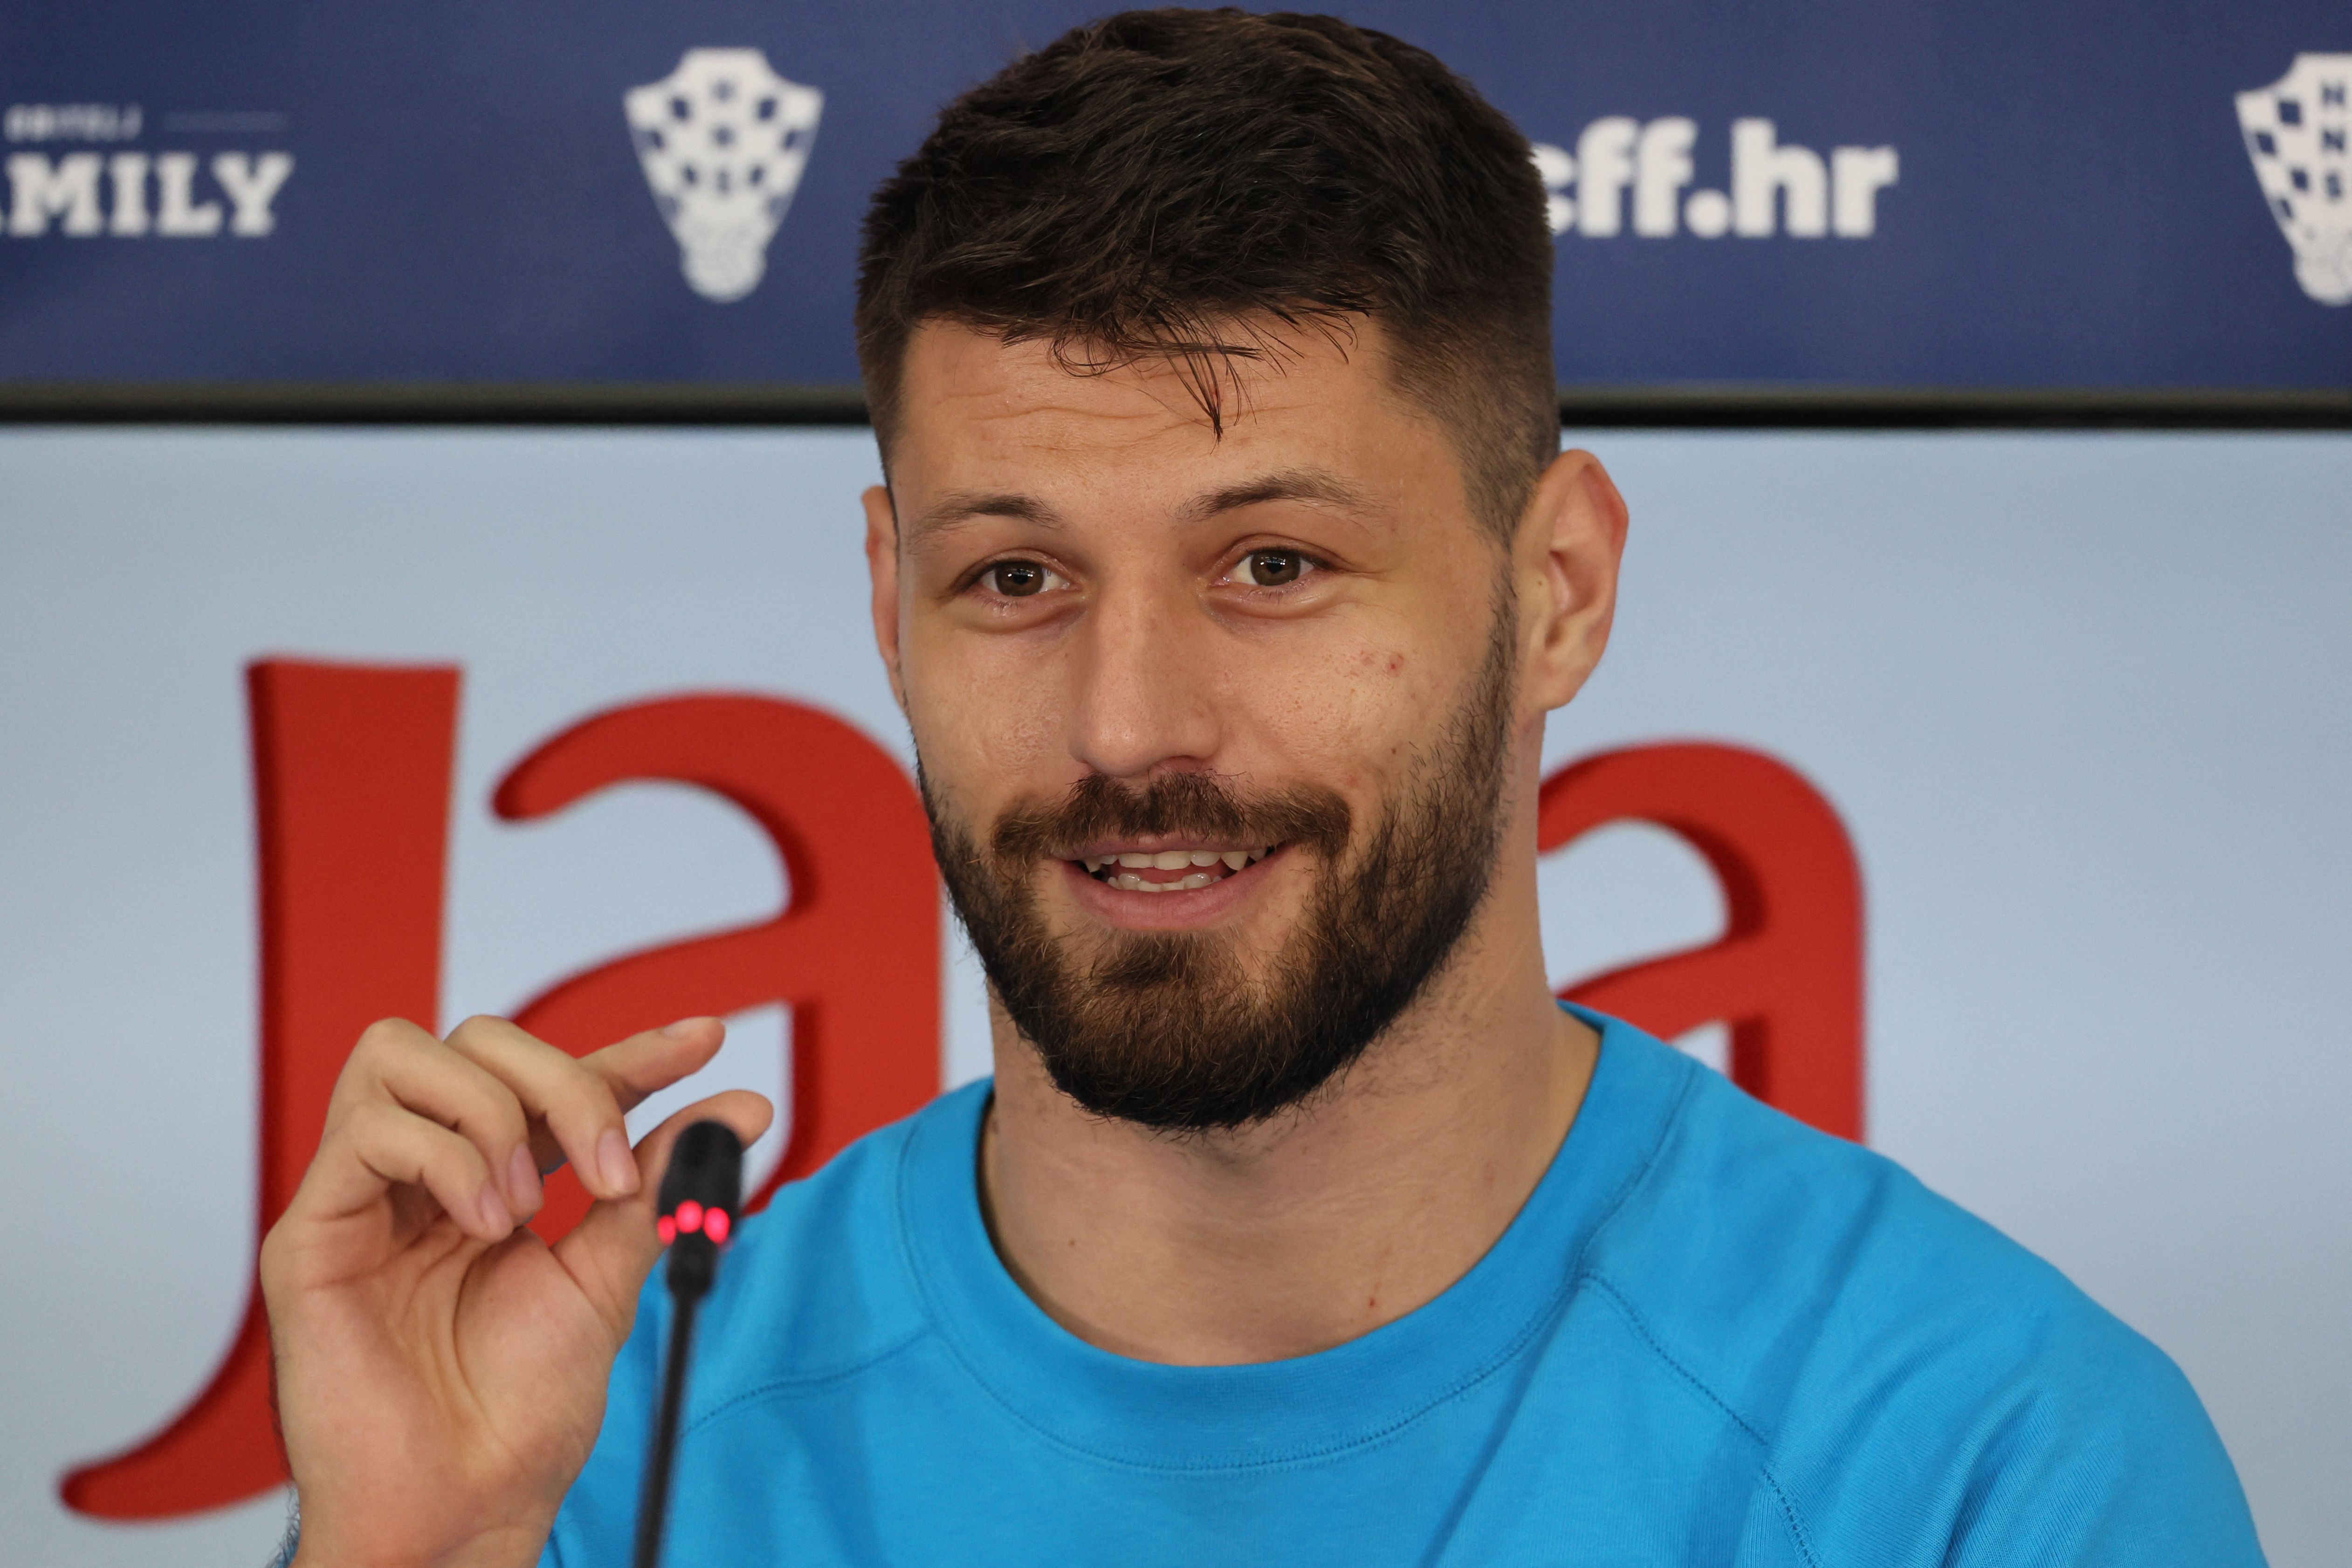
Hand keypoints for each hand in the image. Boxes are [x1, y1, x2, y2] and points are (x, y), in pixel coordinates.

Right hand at [260, 1014, 771, 1567]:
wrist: (465, 1504)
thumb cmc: (519, 1414)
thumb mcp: (608, 1277)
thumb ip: (657, 1186)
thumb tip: (743, 1110)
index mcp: (497, 1181)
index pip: (555, 1078)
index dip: (632, 1052)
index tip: (707, 1042)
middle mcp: (426, 1176)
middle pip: (478, 1039)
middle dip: (563, 1081)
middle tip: (606, 1171)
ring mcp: (363, 1197)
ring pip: (401, 1051)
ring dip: (493, 1114)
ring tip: (523, 1208)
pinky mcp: (311, 1232)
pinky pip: (368, 1129)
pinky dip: (446, 1159)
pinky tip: (482, 1225)